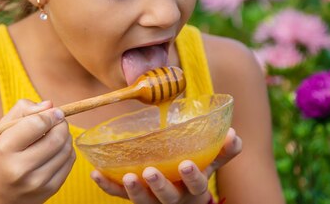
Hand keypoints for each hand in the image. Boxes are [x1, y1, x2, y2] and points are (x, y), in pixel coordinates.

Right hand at [0, 99, 75, 203]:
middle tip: (57, 121)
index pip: (37, 124)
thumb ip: (23, 110)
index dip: (50, 114)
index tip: (54, 111)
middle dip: (61, 124)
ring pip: (67, 149)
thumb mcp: (1, 130)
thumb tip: (50, 105)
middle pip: (57, 137)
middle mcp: (21, 168)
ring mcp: (37, 182)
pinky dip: (67, 151)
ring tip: (55, 135)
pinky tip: (56, 150)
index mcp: (5, 149)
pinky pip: (70, 162)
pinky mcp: (50, 190)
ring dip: (66, 136)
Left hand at [92, 127, 241, 203]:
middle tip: (150, 171)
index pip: (196, 186)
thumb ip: (222, 151)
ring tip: (128, 176)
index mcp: (193, 189)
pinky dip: (107, 185)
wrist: (181, 202)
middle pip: (167, 198)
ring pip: (143, 202)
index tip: (185, 164)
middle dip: (159, 186)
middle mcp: (173, 199)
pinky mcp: (134, 200)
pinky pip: (118, 195)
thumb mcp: (210, 165)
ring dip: (133, 190)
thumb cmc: (194, 176)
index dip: (192, 177)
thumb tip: (234, 133)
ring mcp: (153, 202)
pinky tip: (96, 173)